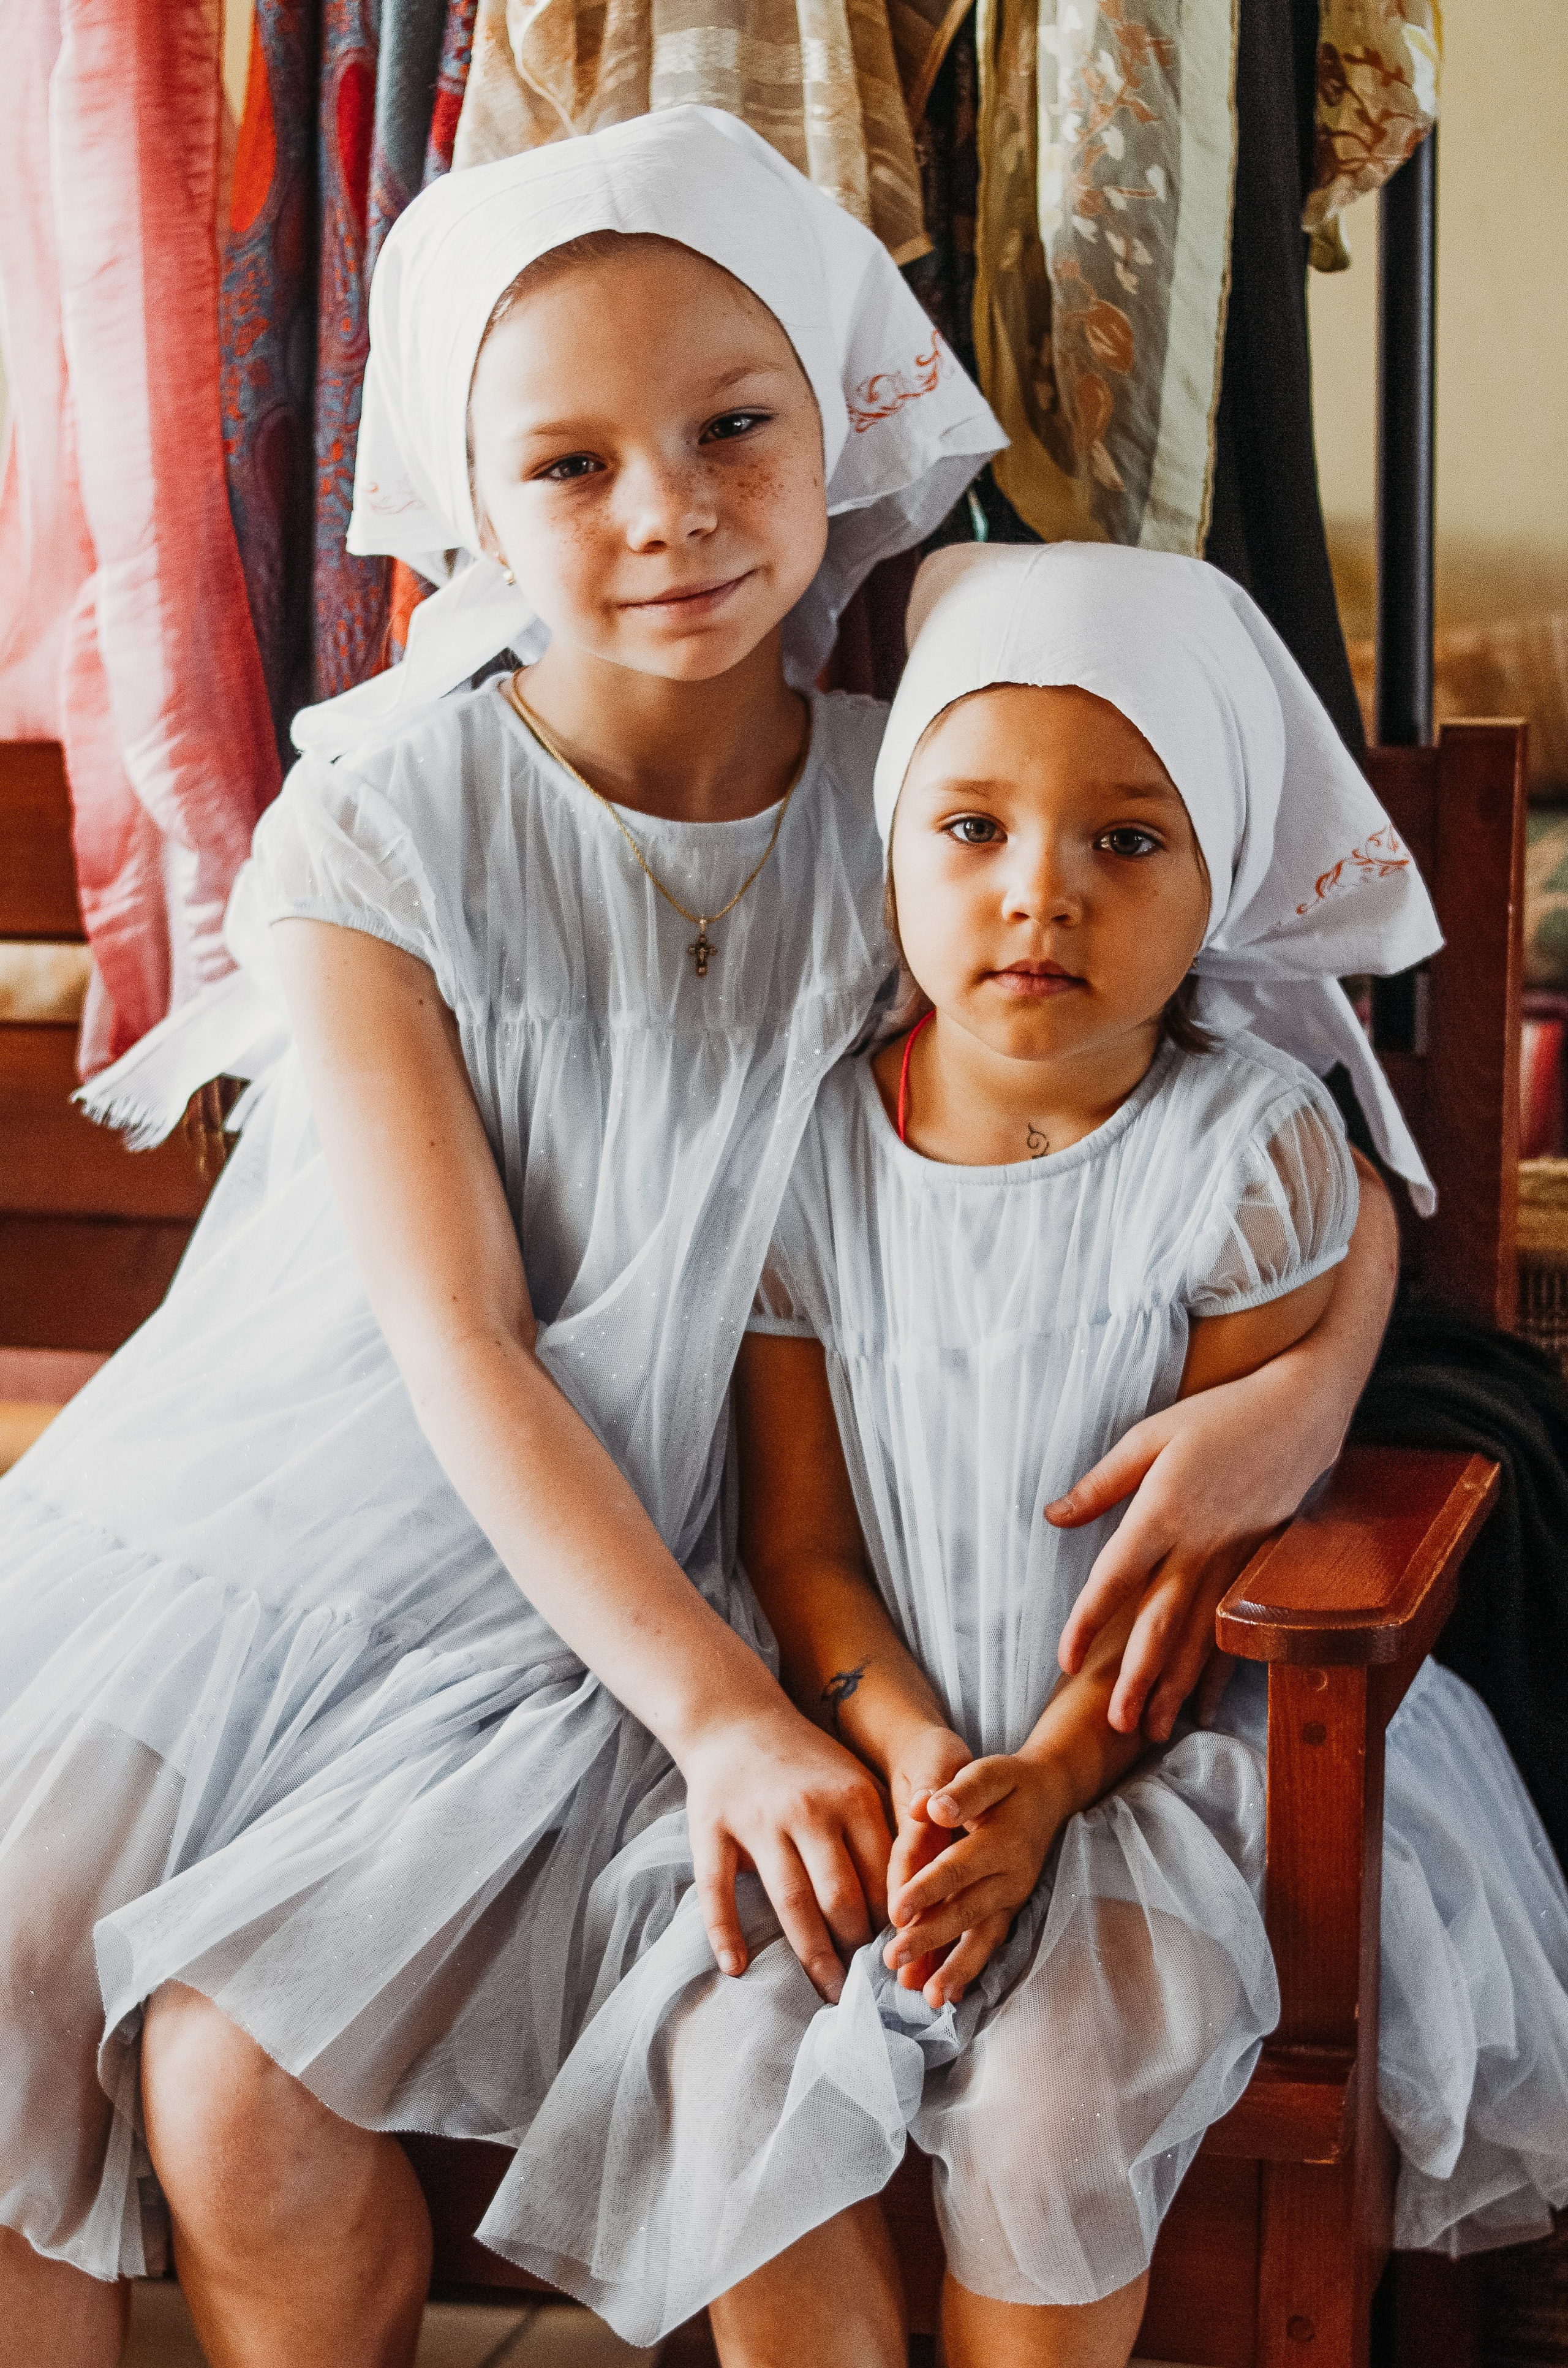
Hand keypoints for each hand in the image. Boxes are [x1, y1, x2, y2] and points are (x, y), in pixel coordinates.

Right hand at [682, 1703, 891, 2002]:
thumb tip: (911, 1909)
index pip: (883, 1877)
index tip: (902, 1958)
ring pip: (791, 1901)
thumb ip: (881, 1837)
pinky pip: (719, 1889)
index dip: (896, 1924)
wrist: (736, 1719)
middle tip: (866, 1985)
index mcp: (852, 1798)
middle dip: (857, 1949)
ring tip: (828, 1993)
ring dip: (813, 1956)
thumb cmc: (807, 1763)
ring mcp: (758, 1820)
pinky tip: (737, 1966)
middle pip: (841, 1897)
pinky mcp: (713, 1829)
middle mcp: (808, 1809)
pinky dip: (725, 1932)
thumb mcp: (856, 1784)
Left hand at [883, 1751, 1065, 2010]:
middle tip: (893, 1959)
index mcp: (1001, 1841)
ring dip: (955, 1968)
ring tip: (929, 1997)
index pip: (958, 1869)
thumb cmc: (1010, 1782)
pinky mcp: (1008, 1909)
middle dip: (930, 1938)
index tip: (896, 1913)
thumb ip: (961, 1790)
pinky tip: (946, 1993)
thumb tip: (929, 1808)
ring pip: (982, 1938)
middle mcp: (1010, 1876)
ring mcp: (1012, 1897)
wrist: (1049, 1796)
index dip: (927, 1890)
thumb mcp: (989, 1773)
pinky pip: (989, 1943)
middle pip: (966, 1910)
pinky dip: (969, 1968)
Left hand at [1050, 1363, 1340, 1737]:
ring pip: (1200, 1636)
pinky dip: (1221, 1671)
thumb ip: (1102, 1482)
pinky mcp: (1259, 1566)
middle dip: (1137, 1678)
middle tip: (1114, 1725)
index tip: (1064, 1660)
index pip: (1116, 1577)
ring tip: (1150, 1730)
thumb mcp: (1150, 1434)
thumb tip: (1054, 1516)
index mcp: (1163, 1511)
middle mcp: (1200, 1544)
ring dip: (1176, 1686)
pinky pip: (1235, 1629)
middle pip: (1162, 1623)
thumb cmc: (1219, 1414)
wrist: (1300, 1411)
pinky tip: (1206, 1706)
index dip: (1088, 1621)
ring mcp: (1235, 1560)